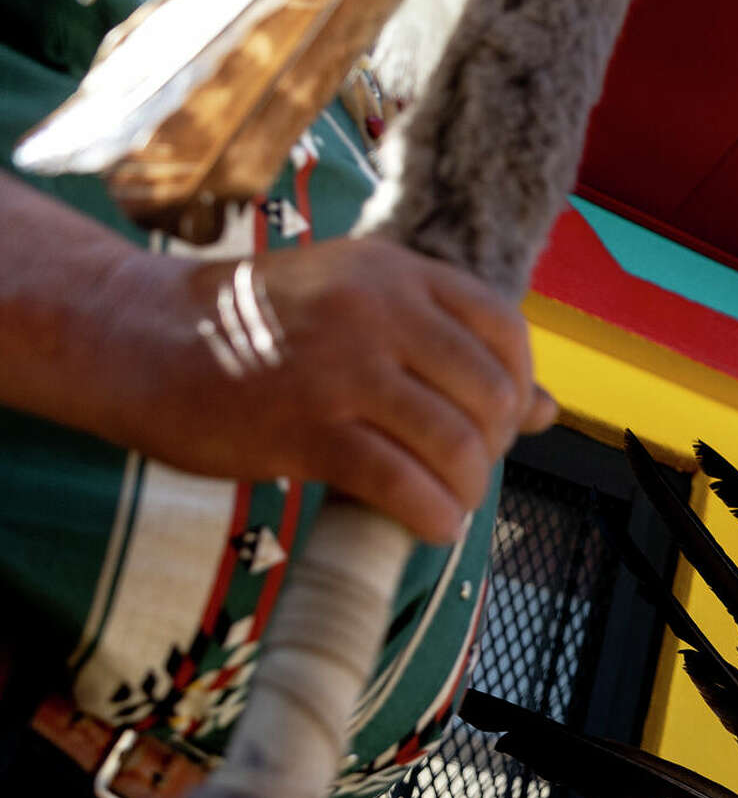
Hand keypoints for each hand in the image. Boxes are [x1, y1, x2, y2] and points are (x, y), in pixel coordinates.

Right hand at [95, 236, 553, 541]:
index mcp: (391, 270)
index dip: (516, 386)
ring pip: (454, 444)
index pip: (503, 329)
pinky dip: (432, 519)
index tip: (494, 421)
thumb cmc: (250, 329)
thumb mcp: (352, 307)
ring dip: (465, 490)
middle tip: (462, 467)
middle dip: (492, 447)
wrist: (130, 335)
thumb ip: (443, 348)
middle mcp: (374, 309)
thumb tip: (548, 410)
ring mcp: (341, 368)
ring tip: (448, 503)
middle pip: (488, 395)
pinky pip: (404, 485)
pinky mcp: (306, 428)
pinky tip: (429, 527)